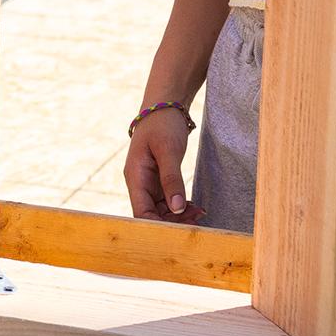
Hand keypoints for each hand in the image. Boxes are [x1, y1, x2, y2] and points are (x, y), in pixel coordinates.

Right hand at [123, 106, 201, 220]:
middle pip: (151, 215)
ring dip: (179, 215)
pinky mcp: (159, 180)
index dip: (158, 226)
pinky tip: (194, 206)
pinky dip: (180, 205)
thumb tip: (176, 208)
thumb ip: (172, 179)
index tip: (179, 230)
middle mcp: (139, 184)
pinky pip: (168, 201)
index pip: (141, 214)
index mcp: (135, 177)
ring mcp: (149, 183)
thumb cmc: (163, 124)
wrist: (165, 105)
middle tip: (197, 218)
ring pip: (161, 210)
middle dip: (173, 221)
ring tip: (200, 211)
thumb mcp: (169, 150)